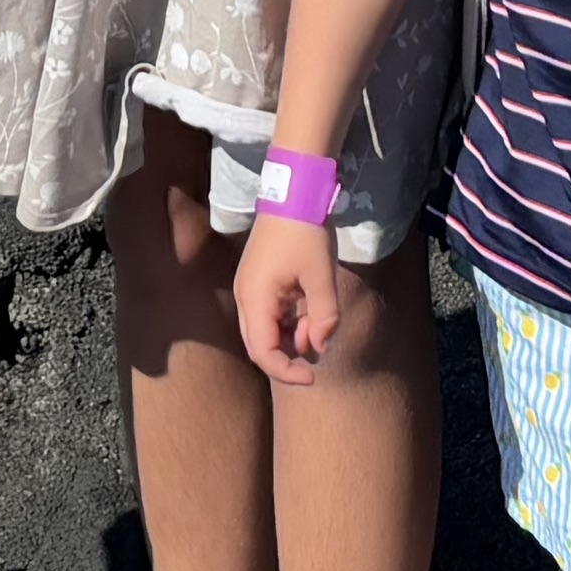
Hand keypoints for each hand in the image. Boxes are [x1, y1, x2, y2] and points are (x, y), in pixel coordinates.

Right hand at [236, 214, 355, 386]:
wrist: (293, 193)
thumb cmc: (305, 233)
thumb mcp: (322, 276)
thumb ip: (324, 316)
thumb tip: (320, 348)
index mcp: (255, 298)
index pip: (263, 352)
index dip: (286, 372)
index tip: (312, 378)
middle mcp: (246, 297)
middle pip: (260, 344)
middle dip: (288, 357)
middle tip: (317, 358)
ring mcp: (249, 288)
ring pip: (265, 330)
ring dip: (290, 337)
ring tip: (317, 325)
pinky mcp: (258, 281)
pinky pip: (269, 314)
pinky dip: (288, 322)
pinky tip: (309, 313)